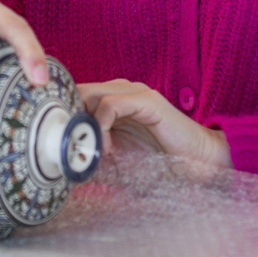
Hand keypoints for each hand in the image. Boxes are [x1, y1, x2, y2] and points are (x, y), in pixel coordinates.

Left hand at [78, 80, 231, 167]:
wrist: (199, 162)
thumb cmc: (159, 161)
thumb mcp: (117, 160)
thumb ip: (94, 156)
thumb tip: (64, 165)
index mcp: (112, 100)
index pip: (75, 97)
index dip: (63, 117)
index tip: (58, 144)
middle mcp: (120, 91)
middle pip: (78, 92)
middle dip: (68, 119)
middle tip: (68, 146)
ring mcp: (134, 93)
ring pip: (90, 95)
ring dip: (84, 124)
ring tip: (90, 150)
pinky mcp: (146, 101)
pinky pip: (111, 104)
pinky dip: (101, 125)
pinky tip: (107, 148)